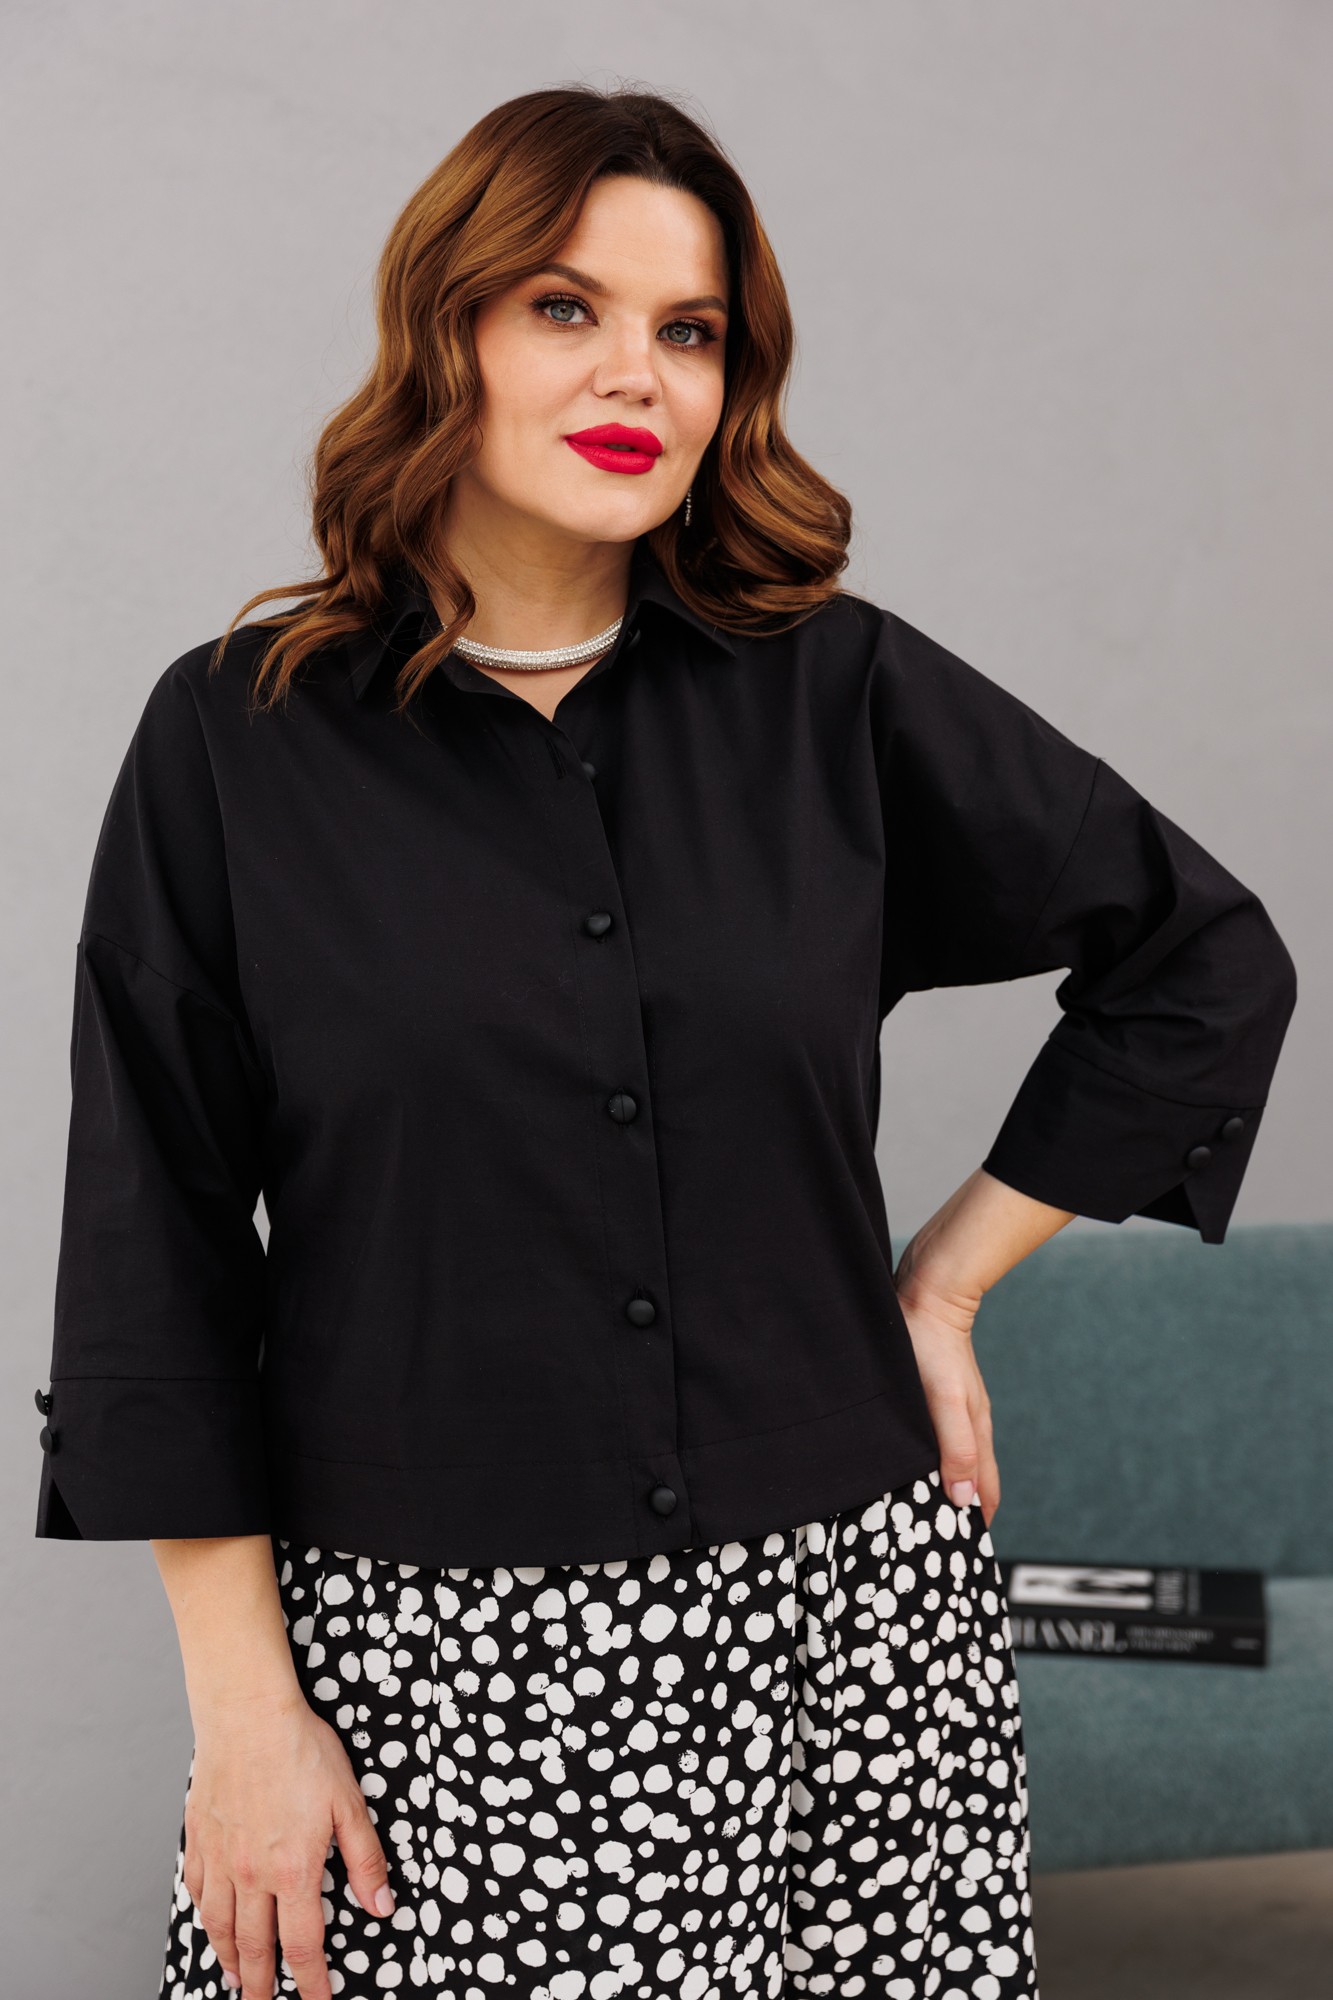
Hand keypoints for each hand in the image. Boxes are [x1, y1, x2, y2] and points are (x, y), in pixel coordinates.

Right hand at [182, 1692, 394, 1999]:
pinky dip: (204, 1919)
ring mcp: (221, 1860)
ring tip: (236, 1981)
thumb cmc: (301, 1750)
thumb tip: (381, 1905)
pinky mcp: (199, 1840)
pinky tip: (211, 1925)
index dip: (312, 1983)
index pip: (304, 1946)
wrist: (248, 1715)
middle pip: (256, 1949)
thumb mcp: (350, 1802)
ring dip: (230, 1961)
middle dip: (263, 1986)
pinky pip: (198, 1893)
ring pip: (221, 1928)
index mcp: (294, 1871)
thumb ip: (365, 1859)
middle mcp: (253, 1875)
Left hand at [893, 1256, 1000, 1531]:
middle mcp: (971, 1424)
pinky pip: (941, 1439)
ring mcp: (957, 1409)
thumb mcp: (942, 1400)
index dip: (976, 1527)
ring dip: (947, 1487)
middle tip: (940, 1547)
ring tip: (925, 1513)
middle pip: (974, 1481)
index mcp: (976, 1432)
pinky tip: (914, 1462)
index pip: (985, 1493)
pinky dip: (933, 1461)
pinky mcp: (938, 1393)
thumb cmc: (929, 1344)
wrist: (929, 1292)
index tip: (962, 1561)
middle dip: (962, 1515)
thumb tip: (964, 1499)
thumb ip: (955, 1447)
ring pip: (957, 1460)